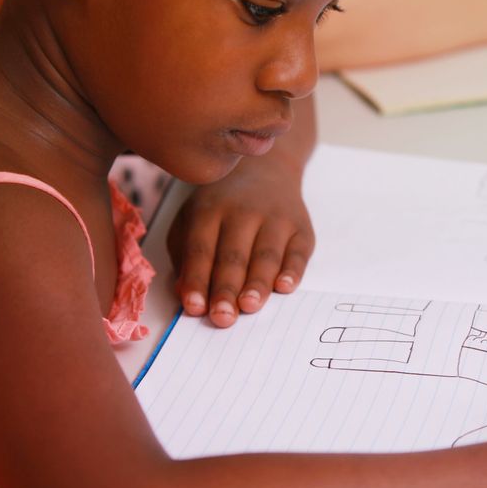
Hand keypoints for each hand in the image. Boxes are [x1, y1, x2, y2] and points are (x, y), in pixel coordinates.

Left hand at [167, 159, 314, 327]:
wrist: (264, 170)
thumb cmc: (220, 206)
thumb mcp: (191, 220)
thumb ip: (185, 257)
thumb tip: (185, 293)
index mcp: (209, 211)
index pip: (201, 250)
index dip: (197, 280)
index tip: (195, 308)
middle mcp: (242, 212)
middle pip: (233, 256)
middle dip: (227, 289)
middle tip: (222, 318)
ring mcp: (275, 218)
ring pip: (266, 256)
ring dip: (258, 283)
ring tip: (249, 306)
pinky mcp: (301, 227)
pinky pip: (298, 252)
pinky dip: (293, 270)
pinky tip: (284, 287)